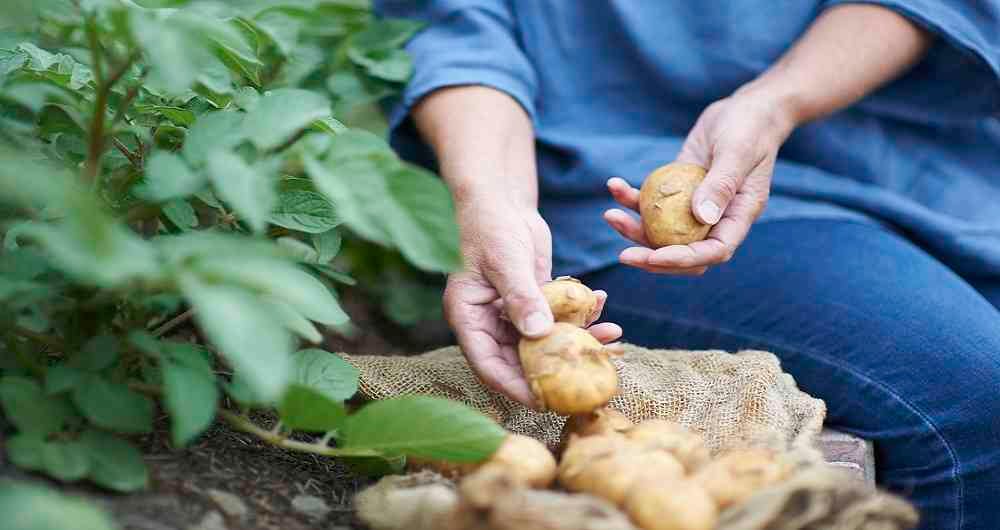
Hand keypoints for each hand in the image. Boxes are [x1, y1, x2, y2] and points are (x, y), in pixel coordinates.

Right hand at [445, 199, 621, 406]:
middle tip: (590, 378)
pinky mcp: (533, 302)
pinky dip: (580, 316)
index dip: (516, 387)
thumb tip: (539, 335)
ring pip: (544, 342)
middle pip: (520, 361)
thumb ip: (522, 296)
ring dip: (577, 341)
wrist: (499, 200)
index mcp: (469, 319)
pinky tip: (603, 305)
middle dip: (556, 369)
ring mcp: (511, 314)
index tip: (546, 401)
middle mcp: (488, 323)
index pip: (489, 367)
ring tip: (612, 337)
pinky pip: (557, 319)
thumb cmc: (490, 225)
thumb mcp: (506, 260)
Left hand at [604, 88, 797, 273]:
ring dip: (634, 229)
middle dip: (652, 258)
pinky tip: (615, 185)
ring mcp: (696, 206)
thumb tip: (701, 217)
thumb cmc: (749, 127)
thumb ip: (721, 184)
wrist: (747, 109)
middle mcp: (717, 218)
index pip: (713, 252)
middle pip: (684, 251)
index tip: (653, 258)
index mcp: (738, 215)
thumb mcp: (737, 151)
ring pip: (663, 232)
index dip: (683, 260)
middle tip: (623, 256)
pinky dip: (632, 199)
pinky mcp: (678, 191)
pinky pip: (653, 203)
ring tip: (610, 214)